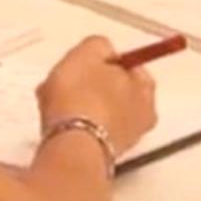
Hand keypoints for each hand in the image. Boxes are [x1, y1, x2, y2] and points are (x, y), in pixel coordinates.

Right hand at [32, 35, 161, 160]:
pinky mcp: (98, 155)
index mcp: (146, 91)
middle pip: (112, 92)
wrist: (70, 143)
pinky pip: (82, 130)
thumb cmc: (83, 99)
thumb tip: (100, 50)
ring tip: (55, 99)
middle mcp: (140, 119)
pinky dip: (69, 123)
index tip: (89, 59)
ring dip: (75, 104)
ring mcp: (120, 140)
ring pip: (94, 111)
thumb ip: (99, 46)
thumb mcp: (90, 51)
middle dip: (89, 84)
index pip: (131, 67)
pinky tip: (55, 119)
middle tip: (70, 78)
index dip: (106, 61)